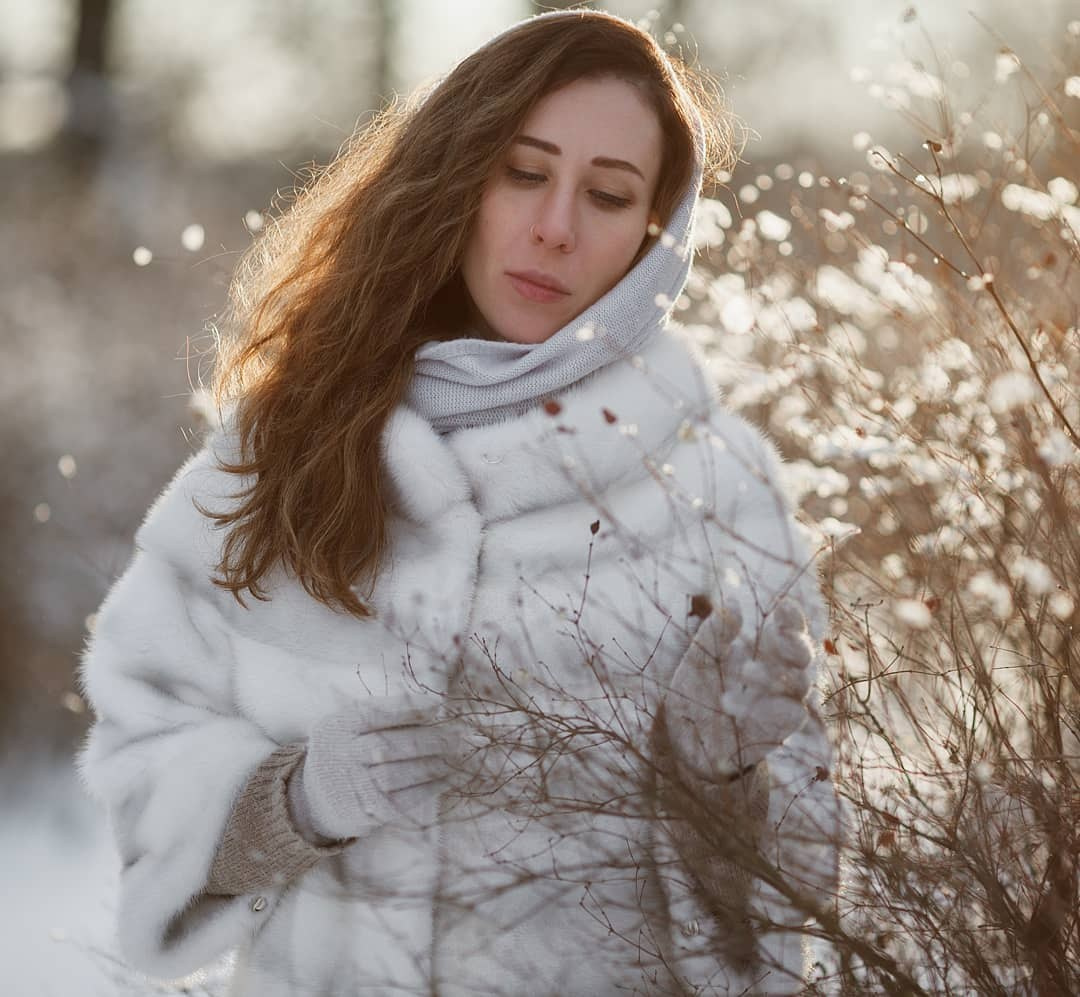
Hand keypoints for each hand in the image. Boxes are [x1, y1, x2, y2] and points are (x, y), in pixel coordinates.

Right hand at [288, 692, 463, 842]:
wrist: (316, 798)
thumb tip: (436, 708)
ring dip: (434, 765)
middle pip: (388, 744)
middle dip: (429, 739)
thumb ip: (386, 715)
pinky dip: (429, 789)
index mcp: (339, 726)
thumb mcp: (353, 725)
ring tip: (457, 756)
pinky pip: (401, 801)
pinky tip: (448, 779)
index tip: (438, 706)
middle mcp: (340, 755)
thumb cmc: (349, 751)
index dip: (409, 709)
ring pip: (397, 774)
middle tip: (458, 735)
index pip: (375, 713)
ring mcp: (350, 787)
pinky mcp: (364, 814)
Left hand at [665, 597, 812, 777]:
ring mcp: (783, 700)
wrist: (683, 736)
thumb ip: (715, 632)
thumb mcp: (699, 657)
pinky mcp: (780, 728)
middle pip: (806, 654)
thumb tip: (734, 602)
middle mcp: (780, 672)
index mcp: (764, 648)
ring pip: (802, 683)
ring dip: (775, 674)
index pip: (790, 628)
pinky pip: (793, 714)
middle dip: (796, 643)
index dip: (793, 617)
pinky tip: (742, 706)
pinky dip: (773, 706)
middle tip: (776, 636)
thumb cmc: (695, 690)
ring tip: (744, 672)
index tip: (783, 606)